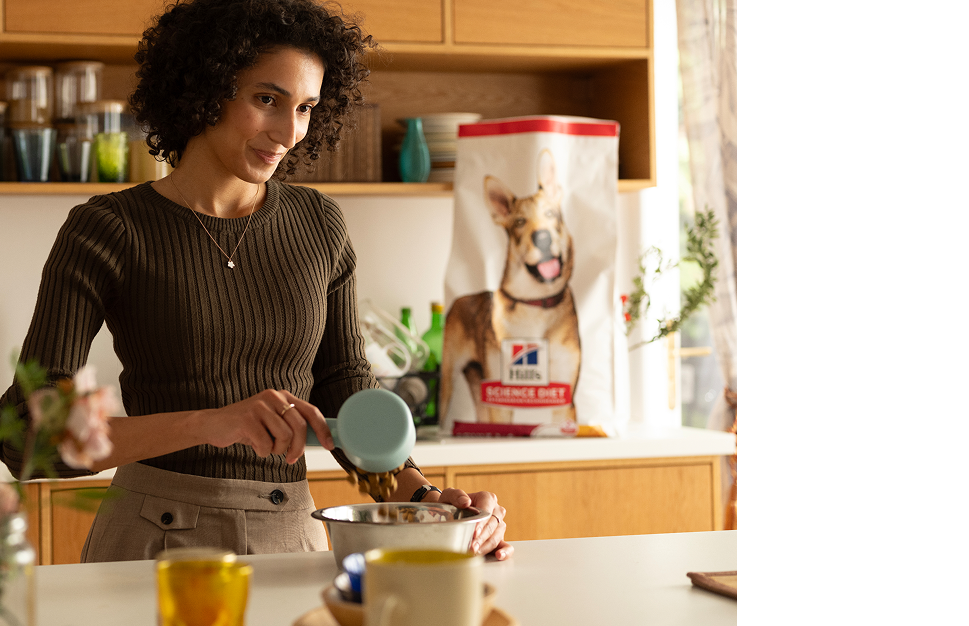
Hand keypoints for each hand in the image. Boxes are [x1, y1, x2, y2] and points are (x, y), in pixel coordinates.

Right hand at [200, 389, 333, 463]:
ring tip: (265, 445)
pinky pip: (266, 444)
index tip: (330, 445)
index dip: (322, 429)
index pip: (311, 411)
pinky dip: (262, 451)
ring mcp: (259, 406)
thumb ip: (292, 426)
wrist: (214, 425)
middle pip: (299, 427)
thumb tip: (318, 439)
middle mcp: (273, 397)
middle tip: (291, 458)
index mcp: (283, 396)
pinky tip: (253, 444)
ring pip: (284, 437)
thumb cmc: (247, 427)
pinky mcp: (247, 418)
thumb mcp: (272, 423)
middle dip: (298, 448)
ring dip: (276, 449)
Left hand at [436, 488, 512, 560]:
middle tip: (471, 547)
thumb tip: (465, 502)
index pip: (487, 510)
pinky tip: (498, 556)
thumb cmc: (452, 504)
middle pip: (492, 525)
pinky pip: (507, 546)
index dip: (481, 522)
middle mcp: (496, 511)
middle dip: (482, 538)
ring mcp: (499, 525)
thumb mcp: (449, 496)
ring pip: (497, 536)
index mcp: (487, 498)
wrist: (451, 514)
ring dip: (486, 546)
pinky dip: (505, 552)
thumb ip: (456, 495)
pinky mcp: (499, 538)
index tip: (474, 533)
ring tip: (474, 553)